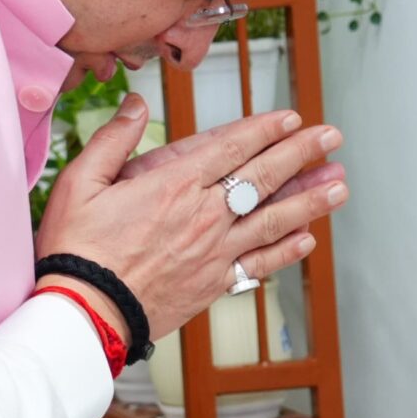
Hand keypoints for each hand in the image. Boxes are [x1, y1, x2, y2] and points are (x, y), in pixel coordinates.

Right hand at [36, 96, 349, 343]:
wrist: (85, 312)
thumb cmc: (76, 249)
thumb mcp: (80, 181)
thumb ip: (113, 138)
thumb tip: (135, 105)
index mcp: (173, 184)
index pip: (232, 146)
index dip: (266, 129)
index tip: (292, 118)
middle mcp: (204, 215)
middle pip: (264, 176)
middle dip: (302, 153)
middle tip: (332, 137)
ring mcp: (214, 251)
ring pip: (274, 219)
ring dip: (310, 199)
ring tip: (340, 184)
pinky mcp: (213, 284)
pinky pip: (260, 264)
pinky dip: (286, 251)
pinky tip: (308, 238)